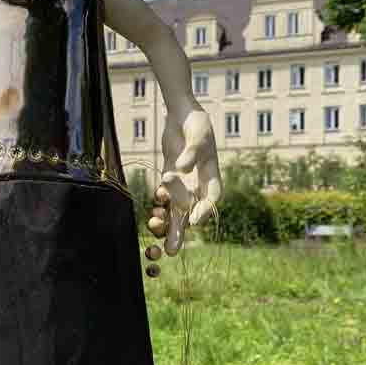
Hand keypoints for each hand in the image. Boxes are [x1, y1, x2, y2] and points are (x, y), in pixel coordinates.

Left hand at [147, 107, 221, 255]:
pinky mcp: (170, 180)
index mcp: (211, 175)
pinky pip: (164, 199)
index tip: (194, 221)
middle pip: (191, 213)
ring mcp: (184, 184)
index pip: (212, 197)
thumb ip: (190, 154)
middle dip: (181, 232)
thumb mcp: (197, 136)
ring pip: (175, 210)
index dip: (205, 210)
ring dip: (166, 224)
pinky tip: (153, 214)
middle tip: (172, 251)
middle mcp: (198, 184)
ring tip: (156, 232)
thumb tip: (181, 170)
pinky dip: (158, 206)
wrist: (182, 113)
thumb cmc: (196, 123)